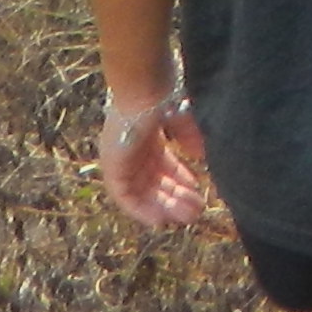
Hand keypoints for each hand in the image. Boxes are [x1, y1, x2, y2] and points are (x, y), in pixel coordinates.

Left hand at [99, 97, 210, 231]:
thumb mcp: (183, 120)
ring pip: (143, 192)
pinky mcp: (111, 169)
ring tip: (187, 217)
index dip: (181, 180)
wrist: (146, 91)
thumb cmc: (165, 98)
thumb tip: (200, 155)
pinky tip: (161, 219)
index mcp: (148, 137)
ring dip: (164, 206)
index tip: (199, 191)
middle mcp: (133, 151)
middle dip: (176, 196)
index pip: (163, 165)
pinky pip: (125, 197)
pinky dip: (142, 210)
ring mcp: (122, 161)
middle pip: (154, 182)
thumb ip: (190, 138)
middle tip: (197, 211)